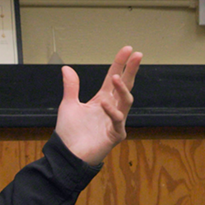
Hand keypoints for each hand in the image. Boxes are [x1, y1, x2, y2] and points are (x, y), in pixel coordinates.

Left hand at [54, 46, 141, 165]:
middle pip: (125, 85)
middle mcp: (111, 107)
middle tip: (137, 55)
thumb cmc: (70, 133)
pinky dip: (111, 111)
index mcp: (102, 99)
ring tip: (117, 77)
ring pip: (126, 101)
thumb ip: (71, 87)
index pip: (113, 77)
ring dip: (122, 88)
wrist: (67, 155)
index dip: (120, 63)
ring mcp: (115, 121)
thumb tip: (66, 68)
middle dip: (131, 70)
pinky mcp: (115, 134)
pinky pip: (117, 120)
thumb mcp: (68, 105)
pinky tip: (104, 102)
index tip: (127, 49)